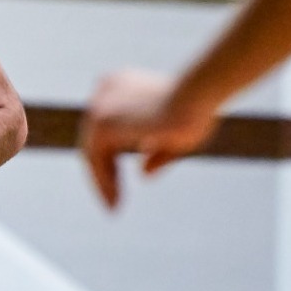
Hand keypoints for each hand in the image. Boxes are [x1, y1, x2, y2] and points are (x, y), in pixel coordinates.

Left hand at [79, 69, 219, 208]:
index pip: (110, 126)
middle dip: (104, 171)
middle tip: (113, 200)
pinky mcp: (101, 122)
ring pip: (92, 151)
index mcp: (123, 83)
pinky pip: (94, 159)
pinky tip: (115, 202)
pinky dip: (102, 182)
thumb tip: (143, 173)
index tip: (119, 182)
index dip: (112, 156)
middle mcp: (106, 89)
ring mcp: (101, 104)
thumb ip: (158, 152)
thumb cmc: (197, 111)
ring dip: (102, 181)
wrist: (197, 96)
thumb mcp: (178, 136)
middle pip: (96, 139)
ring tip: (113, 207)